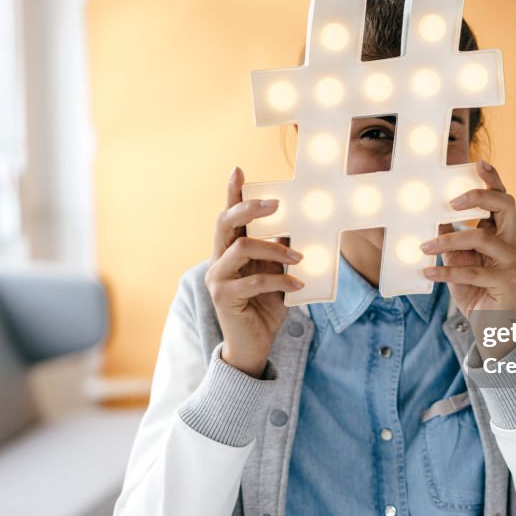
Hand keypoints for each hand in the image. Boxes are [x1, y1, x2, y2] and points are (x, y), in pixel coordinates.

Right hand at [205, 167, 304, 376]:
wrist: (253, 346)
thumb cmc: (265, 308)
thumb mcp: (275, 274)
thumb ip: (278, 253)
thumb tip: (294, 230)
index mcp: (229, 251)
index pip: (228, 216)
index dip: (232, 193)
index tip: (238, 170)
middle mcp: (217, 260)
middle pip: (225, 223)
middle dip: (249, 208)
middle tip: (276, 203)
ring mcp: (217, 278)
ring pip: (241, 248)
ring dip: (274, 249)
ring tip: (299, 257)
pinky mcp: (223, 297)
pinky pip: (253, 280)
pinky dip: (279, 279)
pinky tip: (297, 284)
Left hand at [420, 161, 515, 354]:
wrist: (491, 328)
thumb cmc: (474, 290)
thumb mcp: (459, 260)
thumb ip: (451, 239)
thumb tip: (429, 216)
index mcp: (501, 233)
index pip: (501, 199)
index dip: (492, 179)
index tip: (478, 162)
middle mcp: (511, 243)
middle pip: (505, 206)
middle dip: (479, 196)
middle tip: (453, 202)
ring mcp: (512, 262)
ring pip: (482, 239)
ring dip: (448, 240)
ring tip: (423, 247)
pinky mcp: (506, 282)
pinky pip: (472, 272)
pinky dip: (446, 272)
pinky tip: (427, 272)